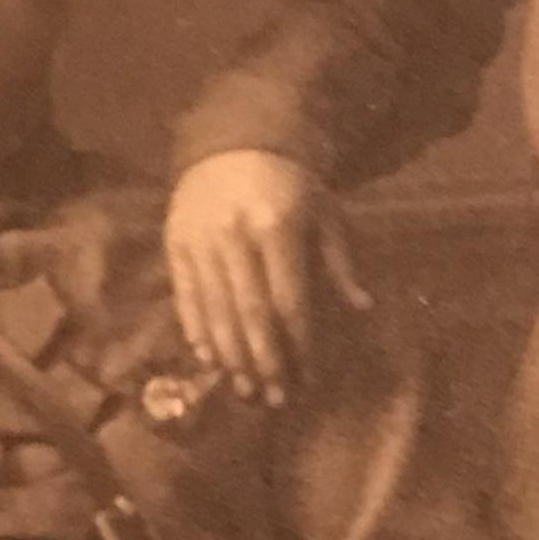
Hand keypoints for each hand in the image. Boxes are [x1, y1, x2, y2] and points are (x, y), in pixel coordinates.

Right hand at [165, 148, 369, 406]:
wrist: (231, 141)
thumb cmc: (289, 183)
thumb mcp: (324, 212)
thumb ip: (340, 261)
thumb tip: (362, 307)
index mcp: (277, 227)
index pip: (289, 300)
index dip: (299, 344)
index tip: (308, 377)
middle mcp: (236, 237)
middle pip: (251, 314)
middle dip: (265, 362)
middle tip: (275, 398)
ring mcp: (201, 241)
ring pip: (216, 311)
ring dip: (232, 357)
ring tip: (245, 389)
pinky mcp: (176, 244)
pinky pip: (186, 296)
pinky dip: (197, 330)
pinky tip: (209, 358)